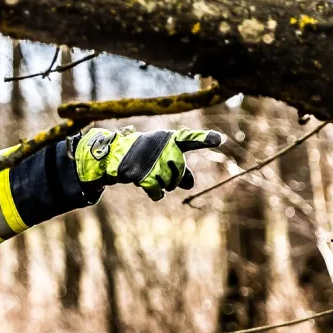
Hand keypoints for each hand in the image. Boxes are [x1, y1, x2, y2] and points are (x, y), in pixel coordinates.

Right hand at [74, 126, 223, 200]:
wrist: (113, 155)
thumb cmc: (144, 154)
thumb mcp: (162, 155)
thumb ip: (180, 167)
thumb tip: (190, 186)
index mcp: (169, 138)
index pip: (189, 138)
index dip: (204, 139)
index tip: (219, 140)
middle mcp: (162, 148)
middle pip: (180, 172)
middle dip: (172, 177)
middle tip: (158, 169)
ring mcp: (152, 162)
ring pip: (170, 184)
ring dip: (161, 184)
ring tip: (148, 173)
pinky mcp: (142, 176)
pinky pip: (159, 193)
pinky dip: (156, 194)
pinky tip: (149, 187)